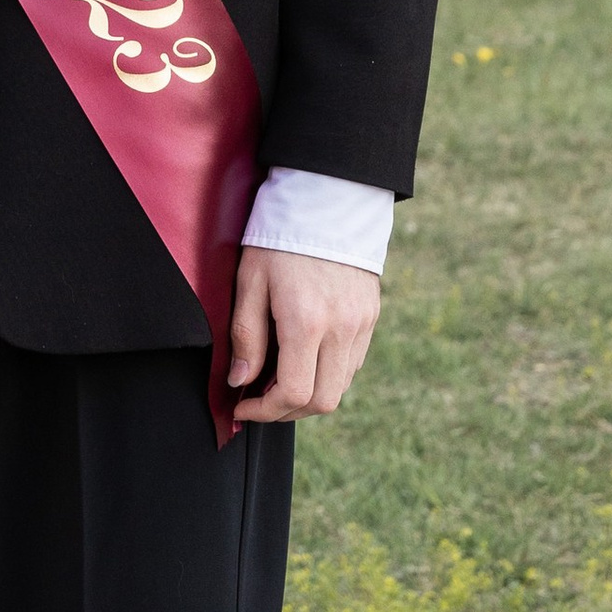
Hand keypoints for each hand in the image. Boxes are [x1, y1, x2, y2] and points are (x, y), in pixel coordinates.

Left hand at [228, 244, 379, 422]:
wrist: (328, 200)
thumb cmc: (280, 238)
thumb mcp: (250, 281)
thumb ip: (245, 335)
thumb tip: (241, 381)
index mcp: (306, 321)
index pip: (292, 393)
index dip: (264, 411)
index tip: (242, 406)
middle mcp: (341, 329)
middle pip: (322, 402)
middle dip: (287, 412)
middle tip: (259, 401)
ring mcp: (361, 324)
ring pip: (341, 387)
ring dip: (309, 394)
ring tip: (279, 378)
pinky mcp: (370, 316)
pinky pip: (352, 364)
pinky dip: (328, 373)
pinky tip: (304, 358)